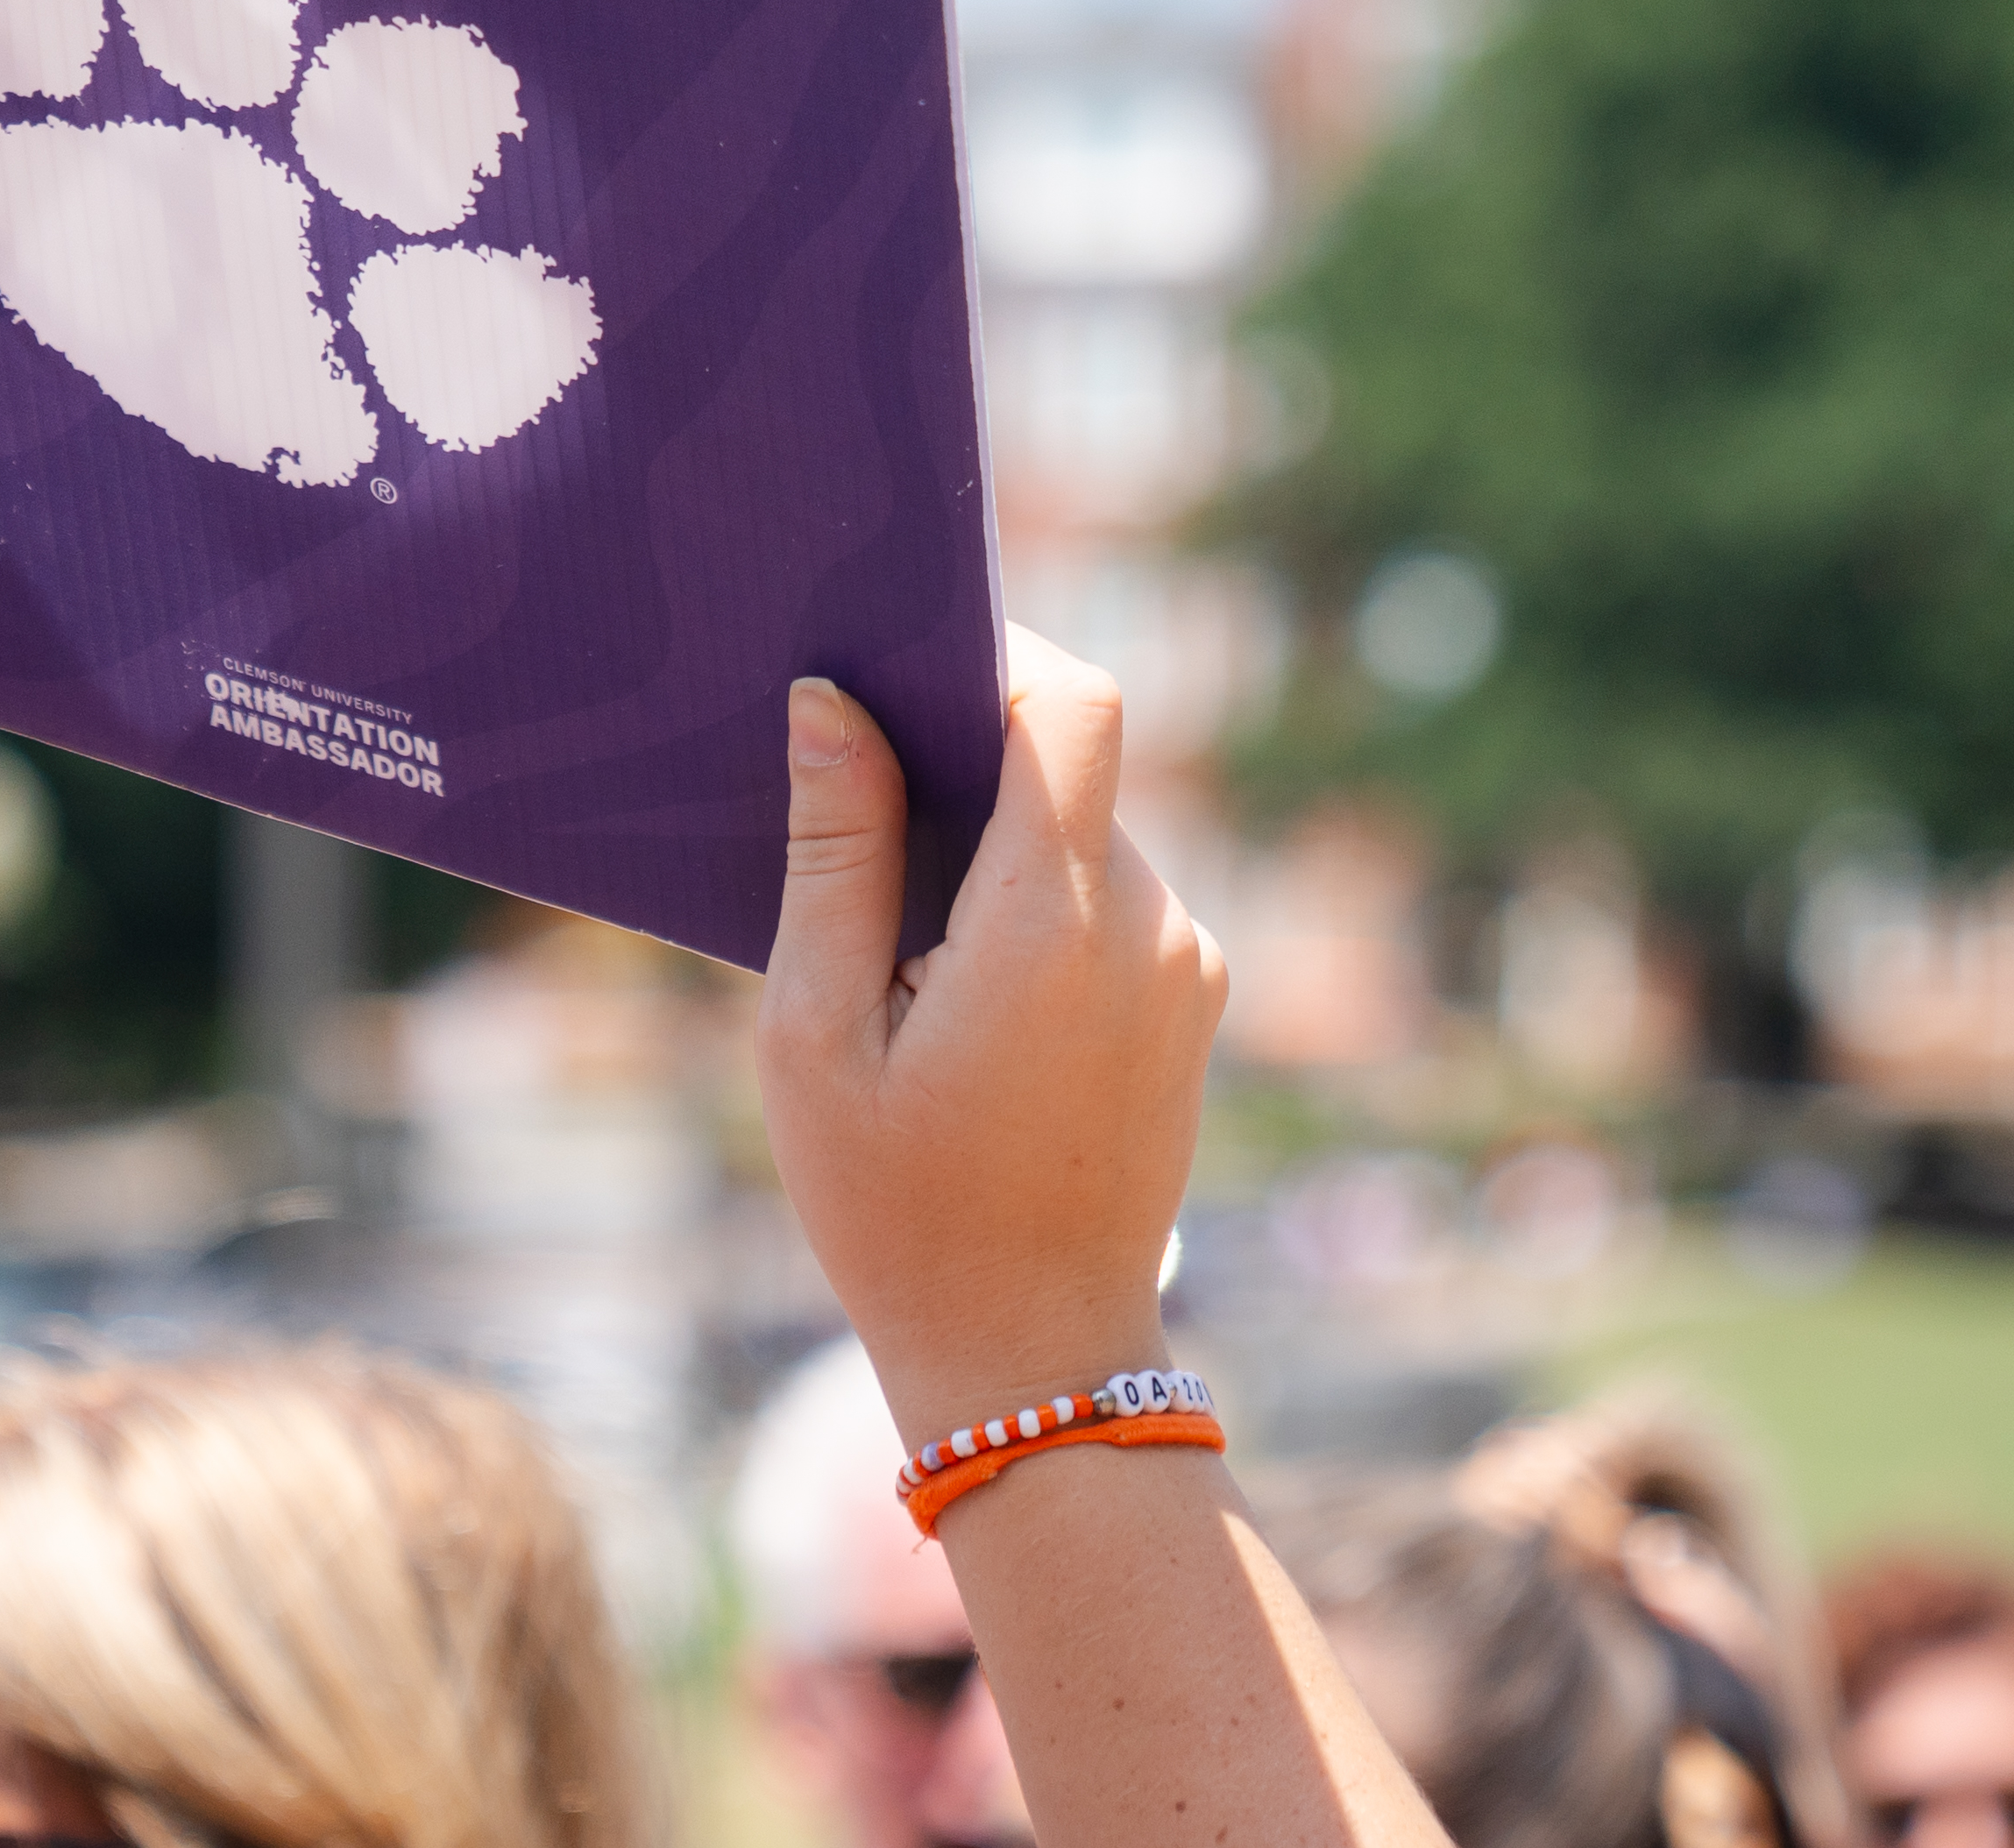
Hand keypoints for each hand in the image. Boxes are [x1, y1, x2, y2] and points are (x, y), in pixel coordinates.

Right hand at [758, 628, 1227, 1448]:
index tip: (906, 661)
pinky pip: (1116, 899)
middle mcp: (1152, 924)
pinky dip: (1040, 899)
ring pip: (1092, 830)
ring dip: (1002, 840)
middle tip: (859, 790)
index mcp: (1056, 922)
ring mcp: (1189, 966)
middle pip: (1074, 762)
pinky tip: (954, 974)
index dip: (995, 650)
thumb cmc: (899, 1211)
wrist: (1034, 1362)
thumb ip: (836, 854)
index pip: (1069, 703)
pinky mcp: (1194, 1002)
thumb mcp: (819, 1032)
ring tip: (894, 915)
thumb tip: (833, 700)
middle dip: (971, 756)